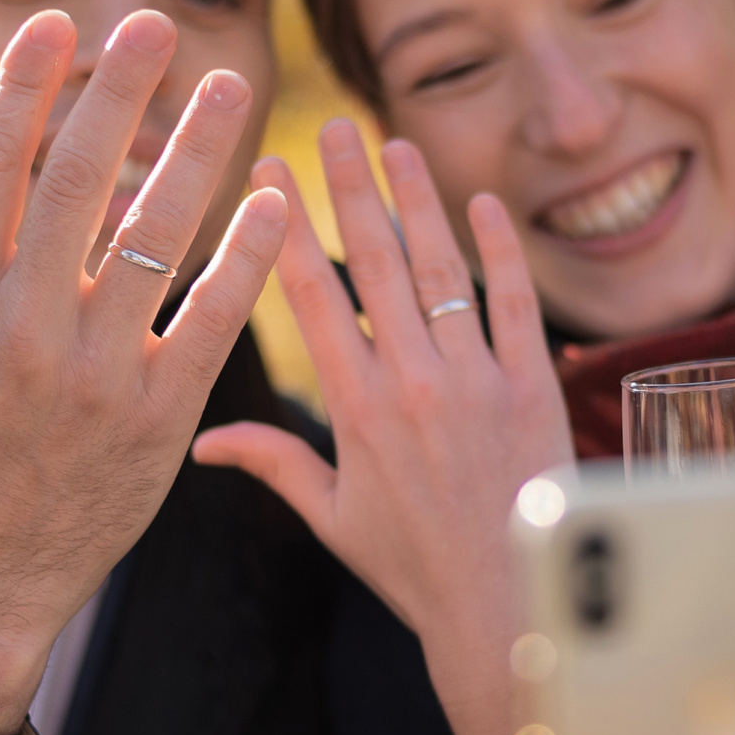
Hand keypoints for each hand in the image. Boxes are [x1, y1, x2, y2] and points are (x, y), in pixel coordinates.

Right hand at [0, 9, 286, 734]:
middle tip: (155, 23)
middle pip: (78, 181)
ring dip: (196, 153)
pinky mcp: (157, 415)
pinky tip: (275, 202)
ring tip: (229, 87)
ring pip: (153, 237)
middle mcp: (23, 327)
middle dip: (117, 91)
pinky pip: (209, 319)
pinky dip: (245, 259)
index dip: (24, 88)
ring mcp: (95, 371)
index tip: (55, 26)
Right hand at [193, 124, 572, 734]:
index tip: (266, 172)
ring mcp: (475, 379)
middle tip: (331, 130)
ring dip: (419, 201)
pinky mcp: (532, 386)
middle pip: (375, 262)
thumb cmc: (414, 568)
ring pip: (442, 268)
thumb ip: (274, 466)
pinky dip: (500, 250)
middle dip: (348, 188)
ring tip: (397, 145)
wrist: (506, 604)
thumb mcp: (333, 518)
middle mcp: (411, 381)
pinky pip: (514, 303)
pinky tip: (482, 204)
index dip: (285, 227)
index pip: (311, 294)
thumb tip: (201, 443)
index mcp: (354, 408)